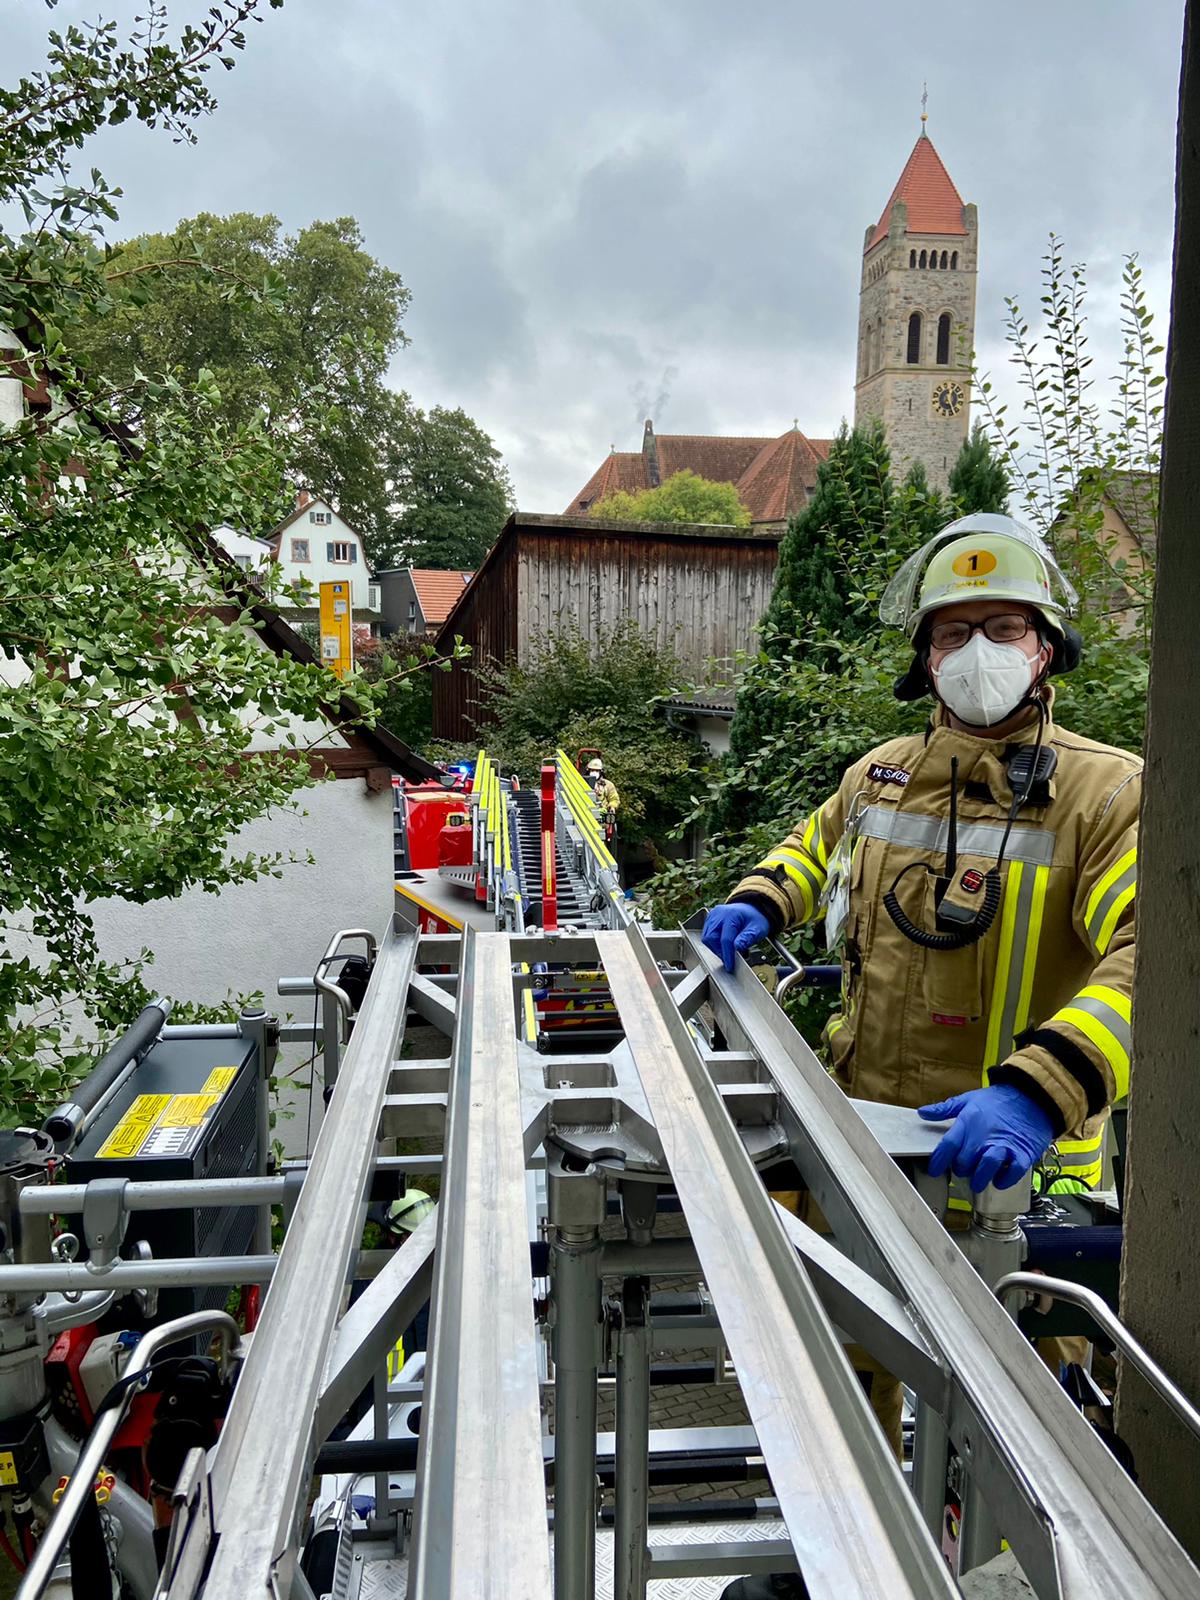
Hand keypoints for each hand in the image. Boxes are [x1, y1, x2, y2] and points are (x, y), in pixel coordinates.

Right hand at [702, 903, 769, 972]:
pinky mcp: (709, 920)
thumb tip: (737, 948)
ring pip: (706, 938)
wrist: (751, 910)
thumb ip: (748, 938)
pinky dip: (714, 943)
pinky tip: (723, 944)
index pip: (725, 939)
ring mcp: (712, 916)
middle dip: (719, 950)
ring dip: (716, 948)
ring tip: (728, 950)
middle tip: (730, 957)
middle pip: (711, 938)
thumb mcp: (757, 929)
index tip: (729, 966)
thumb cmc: (754, 918)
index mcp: (731, 915)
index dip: (727, 955)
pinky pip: (706, 935)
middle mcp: (718, 914)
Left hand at [918, 1083, 1054, 1193]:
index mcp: (969, 1122)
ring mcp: (1005, 1145)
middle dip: (960, 1170)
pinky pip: (1013, 1172)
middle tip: (962, 1170)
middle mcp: (985, 1135)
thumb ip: (944, 1109)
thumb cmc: (998, 1100)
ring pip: (987, 1167)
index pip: (948, 1145)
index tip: (934, 1170)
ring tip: (977, 1182)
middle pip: (965, 1160)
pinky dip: (1005, 1180)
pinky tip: (999, 1181)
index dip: (939, 1160)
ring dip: (980, 1179)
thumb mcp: (968, 1099)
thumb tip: (923, 1113)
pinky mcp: (1023, 1153)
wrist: (1030, 1096)